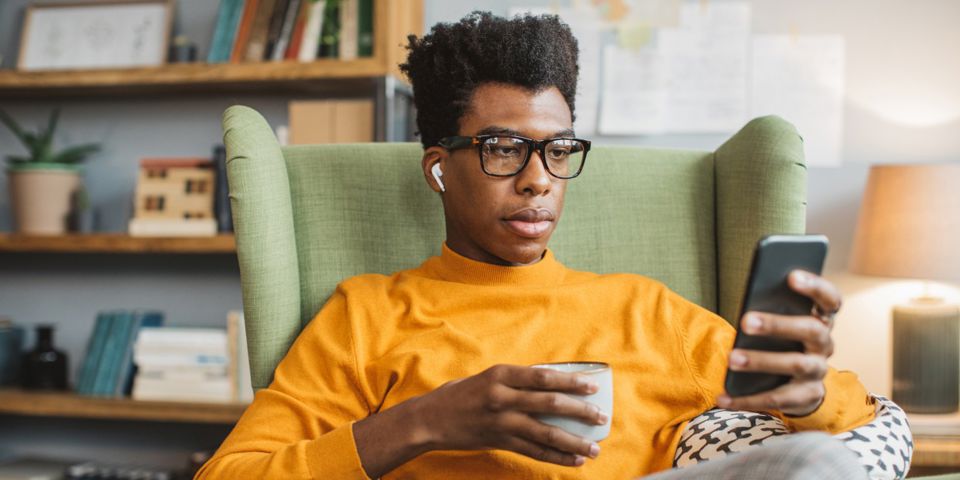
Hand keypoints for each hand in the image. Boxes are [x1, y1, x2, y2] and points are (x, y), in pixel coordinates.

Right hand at [410, 364, 604, 464]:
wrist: (429, 420)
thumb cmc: (460, 394)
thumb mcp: (487, 378)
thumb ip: (515, 381)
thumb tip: (549, 383)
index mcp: (501, 374)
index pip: (544, 377)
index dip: (571, 382)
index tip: (593, 387)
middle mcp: (502, 397)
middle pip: (550, 404)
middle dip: (580, 412)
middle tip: (601, 417)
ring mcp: (500, 422)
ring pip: (545, 433)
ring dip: (573, 442)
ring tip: (594, 449)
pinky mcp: (499, 442)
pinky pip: (533, 451)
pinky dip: (555, 457)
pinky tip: (572, 461)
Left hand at [718, 270, 841, 416]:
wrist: (800, 386)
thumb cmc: (781, 341)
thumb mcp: (780, 324)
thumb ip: (771, 311)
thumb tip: (746, 308)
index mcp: (821, 319)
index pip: (830, 300)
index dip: (815, 287)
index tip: (791, 276)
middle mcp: (825, 344)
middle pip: (811, 330)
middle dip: (778, 324)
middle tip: (745, 321)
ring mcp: (818, 371)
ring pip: (795, 364)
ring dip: (761, 360)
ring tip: (732, 358)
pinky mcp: (806, 396)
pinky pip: (777, 399)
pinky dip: (747, 400)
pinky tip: (722, 398)